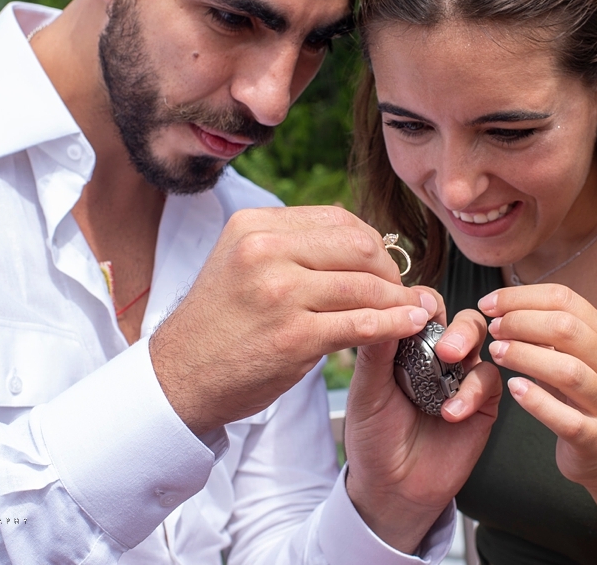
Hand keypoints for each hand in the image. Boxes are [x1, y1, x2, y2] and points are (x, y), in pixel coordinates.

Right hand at [149, 206, 436, 434]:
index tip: (384, 264)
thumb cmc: (220, 323)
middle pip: (359, 247)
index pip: (337, 219)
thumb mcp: (242, 262)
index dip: (372, 242)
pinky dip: (395, 324)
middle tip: (402, 290)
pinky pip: (362, 324)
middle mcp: (265, 251)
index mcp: (254, 225)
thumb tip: (357, 238)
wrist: (180, 376)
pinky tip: (411, 326)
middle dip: (390, 269)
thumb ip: (290, 245)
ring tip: (416, 309)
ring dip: (400, 299)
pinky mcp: (294, 337)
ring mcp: (280, 293)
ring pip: (365, 286)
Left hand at [343, 301, 501, 552]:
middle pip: (460, 318)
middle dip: (457, 325)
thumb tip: (388, 307)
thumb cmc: (373, 437)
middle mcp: (438, 355)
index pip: (421, 308)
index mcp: (407, 344)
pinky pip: (489, 381)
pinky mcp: (482, 403)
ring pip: (481, 341)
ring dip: (468, 345)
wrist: (392, 488)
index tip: (418, 306)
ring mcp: (461, 376)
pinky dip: (473, 391)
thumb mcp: (365, 391)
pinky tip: (452, 413)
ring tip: (450, 362)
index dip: (422, 302)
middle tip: (445, 343)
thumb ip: (375, 350)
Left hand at [480, 284, 596, 491]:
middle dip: (521, 322)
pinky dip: (537, 402)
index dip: (520, 296)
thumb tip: (500, 306)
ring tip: (496, 353)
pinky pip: (567, 419)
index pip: (563, 299)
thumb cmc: (580, 395)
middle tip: (492, 329)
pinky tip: (514, 388)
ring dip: (526, 357)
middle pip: (566, 328)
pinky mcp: (595, 437)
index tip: (487, 304)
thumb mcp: (570, 354)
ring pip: (568, 370)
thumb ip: (545, 330)